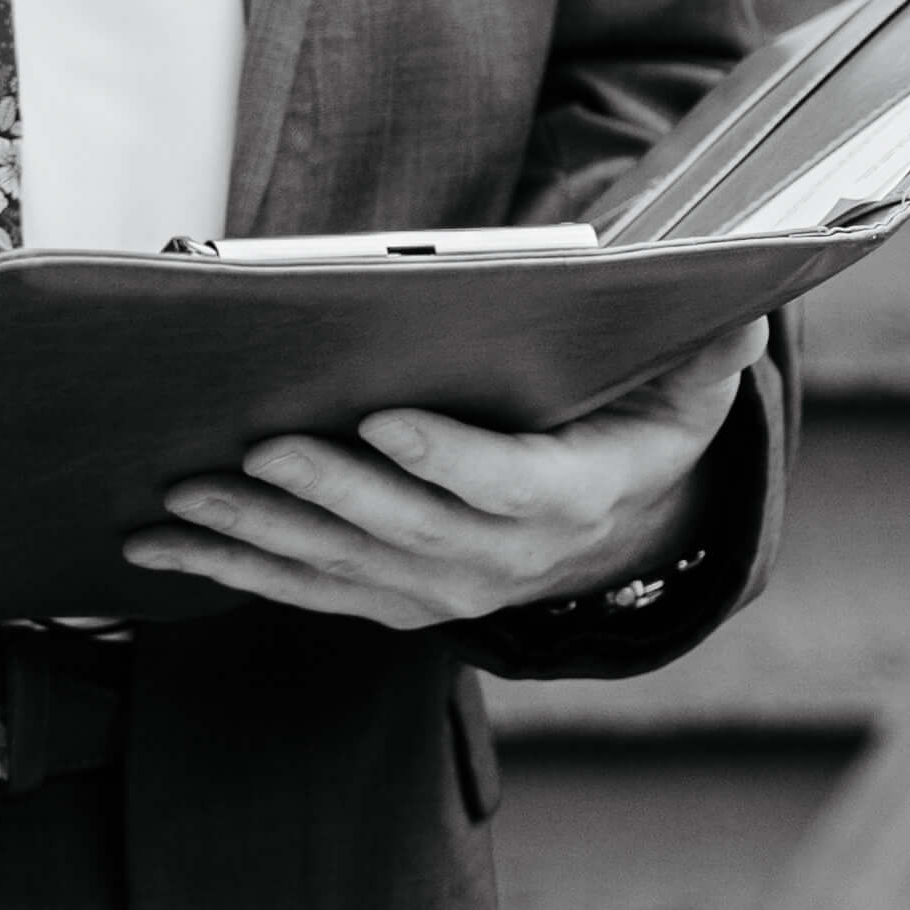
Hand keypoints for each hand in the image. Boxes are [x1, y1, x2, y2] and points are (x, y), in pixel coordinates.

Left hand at [131, 321, 753, 630]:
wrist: (618, 528)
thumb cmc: (639, 425)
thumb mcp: (694, 386)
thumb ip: (709, 351)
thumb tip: (743, 307)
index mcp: (579, 498)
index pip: (509, 486)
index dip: (447, 460)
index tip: (383, 420)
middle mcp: (508, 562)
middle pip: (408, 529)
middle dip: (328, 491)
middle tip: (259, 447)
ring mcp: (444, 591)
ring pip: (342, 566)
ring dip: (258, 535)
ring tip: (186, 493)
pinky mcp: (392, 602)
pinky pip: (306, 591)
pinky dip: (234, 570)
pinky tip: (166, 544)